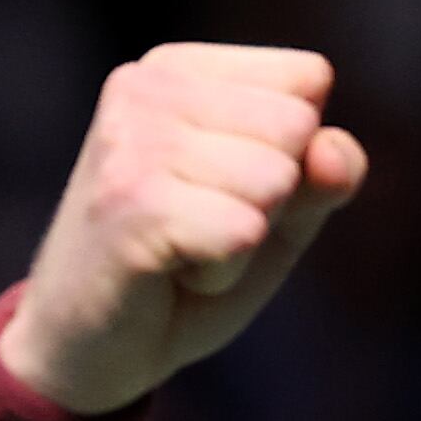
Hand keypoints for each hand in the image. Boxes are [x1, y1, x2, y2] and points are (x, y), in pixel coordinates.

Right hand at [0, 44, 369, 414]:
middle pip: (296, 127)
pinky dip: (222, 271)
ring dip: (242, 241)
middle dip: (268, 200)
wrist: (84, 350)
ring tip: (180, 251)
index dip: (291, 157)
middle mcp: (146, 87)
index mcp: (179, 70)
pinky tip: (167, 274)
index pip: (308, 81)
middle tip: (198, 230)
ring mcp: (132, 141)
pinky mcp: (130, 202)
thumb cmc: (181, 276)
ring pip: (274, 181)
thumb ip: (322, 178)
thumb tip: (335, 150)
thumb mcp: (273, 219)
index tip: (219, 192)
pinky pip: (244, 231)